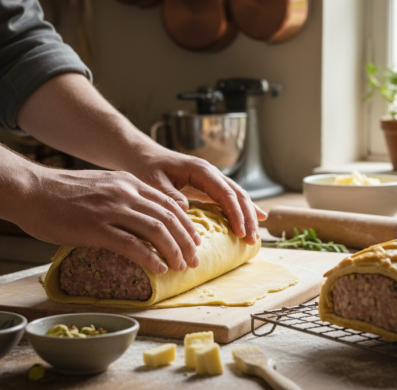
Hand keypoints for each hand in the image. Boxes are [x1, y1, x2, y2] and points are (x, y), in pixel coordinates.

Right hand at [15, 168, 201, 273]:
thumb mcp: (102, 185)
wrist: (30, 190)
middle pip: (169, 218)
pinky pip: (132, 244)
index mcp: (128, 182)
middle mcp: (124, 193)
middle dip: (187, 241)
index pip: (169, 203)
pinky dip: (150, 258)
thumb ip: (124, 196)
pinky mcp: (95, 228)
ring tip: (181, 267)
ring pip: (156, 231)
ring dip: (174, 251)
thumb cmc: (61, 193)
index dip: (187, 224)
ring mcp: (111, 210)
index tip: (195, 240)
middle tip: (195, 259)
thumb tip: (144, 216)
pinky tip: (158, 268)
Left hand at [124, 142, 266, 244]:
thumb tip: (187, 210)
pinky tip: (255, 221)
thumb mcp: (153, 182)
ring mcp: (211, 179)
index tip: (240, 232)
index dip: (235, 213)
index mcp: (200, 170)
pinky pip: (229, 199)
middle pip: (237, 195)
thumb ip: (170, 196)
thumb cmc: (146, 167)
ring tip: (254, 238)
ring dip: (247, 216)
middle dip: (247, 217)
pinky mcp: (207, 187)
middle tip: (251, 240)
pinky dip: (241, 211)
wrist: (141, 156)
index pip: (225, 193)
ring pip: (237, 197)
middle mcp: (210, 173)